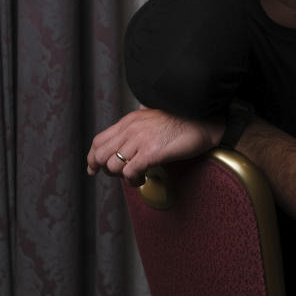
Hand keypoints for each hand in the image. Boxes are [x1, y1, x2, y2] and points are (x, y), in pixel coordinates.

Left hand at [86, 107, 225, 185]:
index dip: (92, 158)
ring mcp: (140, 140)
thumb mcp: (154, 116)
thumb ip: (141, 121)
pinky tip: (144, 178)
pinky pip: (130, 172)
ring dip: (122, 177)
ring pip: (112, 166)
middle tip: (119, 175)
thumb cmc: (185, 120)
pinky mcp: (151, 152)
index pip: (98, 141)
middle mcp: (130, 129)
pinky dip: (134, 180)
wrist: (203, 120)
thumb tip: (137, 124)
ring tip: (136, 177)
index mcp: (129, 120)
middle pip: (100, 154)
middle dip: (105, 170)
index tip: (93, 168)